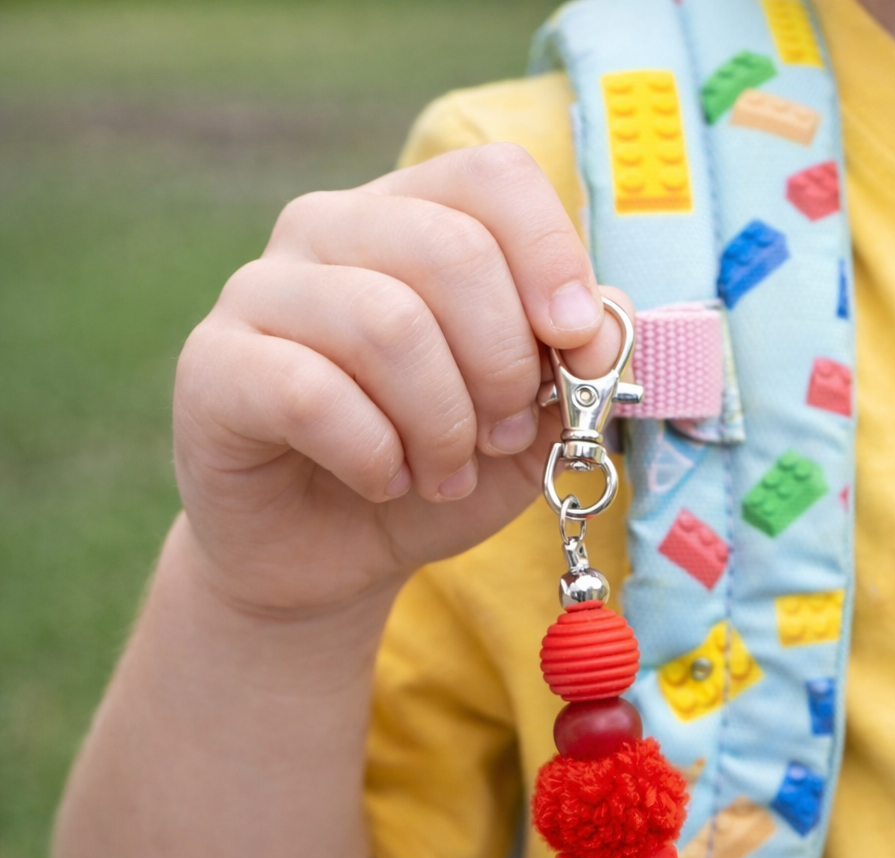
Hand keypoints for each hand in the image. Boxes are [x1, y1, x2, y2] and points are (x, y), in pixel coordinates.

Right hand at [173, 144, 632, 618]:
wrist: (327, 560)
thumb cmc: (427, 476)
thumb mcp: (526, 426)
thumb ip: (571, 367)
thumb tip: (602, 320)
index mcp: (411, 218)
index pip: (492, 178)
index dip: (551, 256)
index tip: (574, 346)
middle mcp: (329, 230)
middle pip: (449, 249)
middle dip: (502, 364)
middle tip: (501, 437)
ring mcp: (259, 291)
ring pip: (386, 323)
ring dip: (441, 423)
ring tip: (443, 474)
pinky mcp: (211, 367)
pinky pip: (309, 392)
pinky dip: (372, 454)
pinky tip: (382, 481)